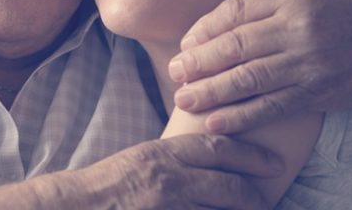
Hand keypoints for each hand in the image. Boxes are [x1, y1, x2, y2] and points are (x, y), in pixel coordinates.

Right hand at [57, 134, 282, 208]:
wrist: (77, 205)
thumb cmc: (108, 184)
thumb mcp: (143, 159)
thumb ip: (175, 158)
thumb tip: (209, 161)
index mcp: (163, 153)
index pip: (217, 148)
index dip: (250, 156)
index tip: (273, 163)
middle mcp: (169, 179)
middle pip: (228, 186)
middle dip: (254, 196)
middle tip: (268, 199)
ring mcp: (168, 206)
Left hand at [168, 0, 351, 132]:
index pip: (235, 12)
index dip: (205, 28)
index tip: (187, 41)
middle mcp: (300, 27)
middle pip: (235, 46)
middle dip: (198, 61)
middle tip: (174, 71)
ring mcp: (310, 63)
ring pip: (248, 78)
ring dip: (210, 91)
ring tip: (183, 99)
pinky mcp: (320, 93)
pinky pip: (273, 106)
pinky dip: (242, 116)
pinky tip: (216, 121)